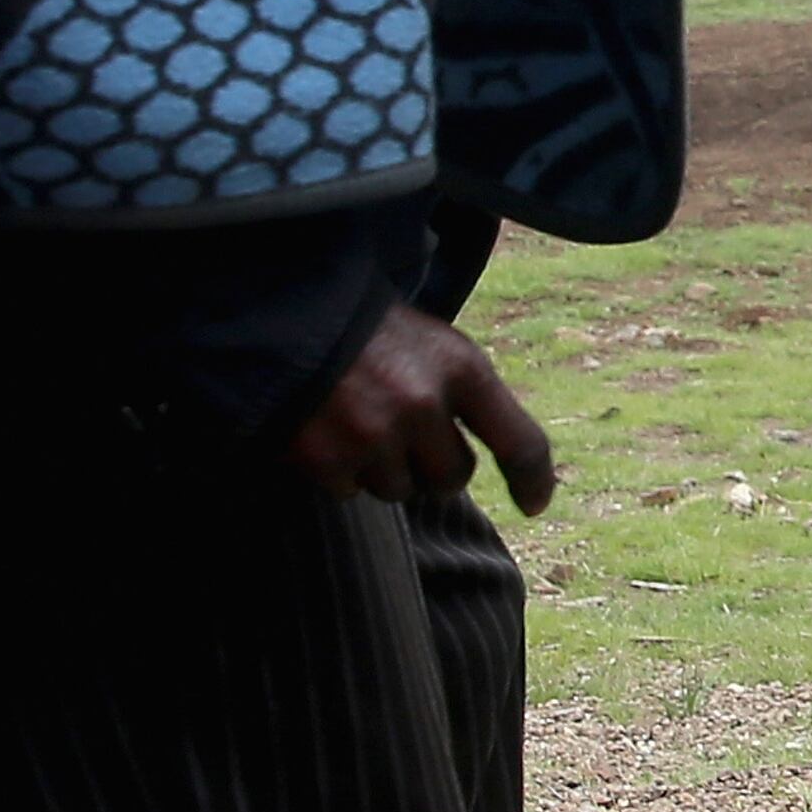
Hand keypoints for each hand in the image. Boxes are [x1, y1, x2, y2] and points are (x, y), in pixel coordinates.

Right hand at [289, 304, 555, 512]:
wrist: (277, 308)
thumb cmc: (364, 327)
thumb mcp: (430, 341)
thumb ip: (461, 393)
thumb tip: (482, 461)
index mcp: (461, 368)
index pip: (519, 442)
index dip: (532, 479)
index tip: (534, 503)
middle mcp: (423, 405)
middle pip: (452, 479)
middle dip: (431, 465)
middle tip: (401, 429)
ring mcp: (373, 436)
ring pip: (398, 489)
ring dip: (382, 468)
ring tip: (356, 418)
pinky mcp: (326, 459)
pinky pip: (348, 490)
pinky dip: (338, 469)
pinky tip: (324, 427)